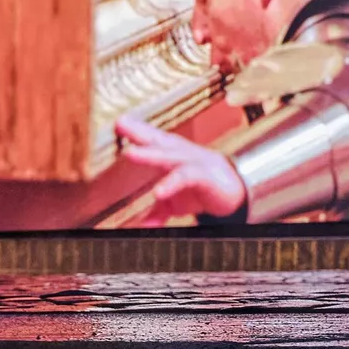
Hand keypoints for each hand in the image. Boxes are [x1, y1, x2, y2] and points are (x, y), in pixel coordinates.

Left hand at [116, 117, 246, 225]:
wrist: (233, 192)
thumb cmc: (199, 188)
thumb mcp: (173, 201)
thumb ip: (156, 212)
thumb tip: (141, 227)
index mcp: (170, 153)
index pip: (150, 138)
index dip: (133, 128)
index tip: (116, 121)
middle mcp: (180, 153)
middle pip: (157, 140)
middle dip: (139, 132)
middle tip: (120, 123)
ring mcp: (193, 162)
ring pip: (170, 155)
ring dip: (150, 154)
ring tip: (131, 153)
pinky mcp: (205, 175)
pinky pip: (186, 176)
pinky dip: (172, 183)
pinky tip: (159, 192)